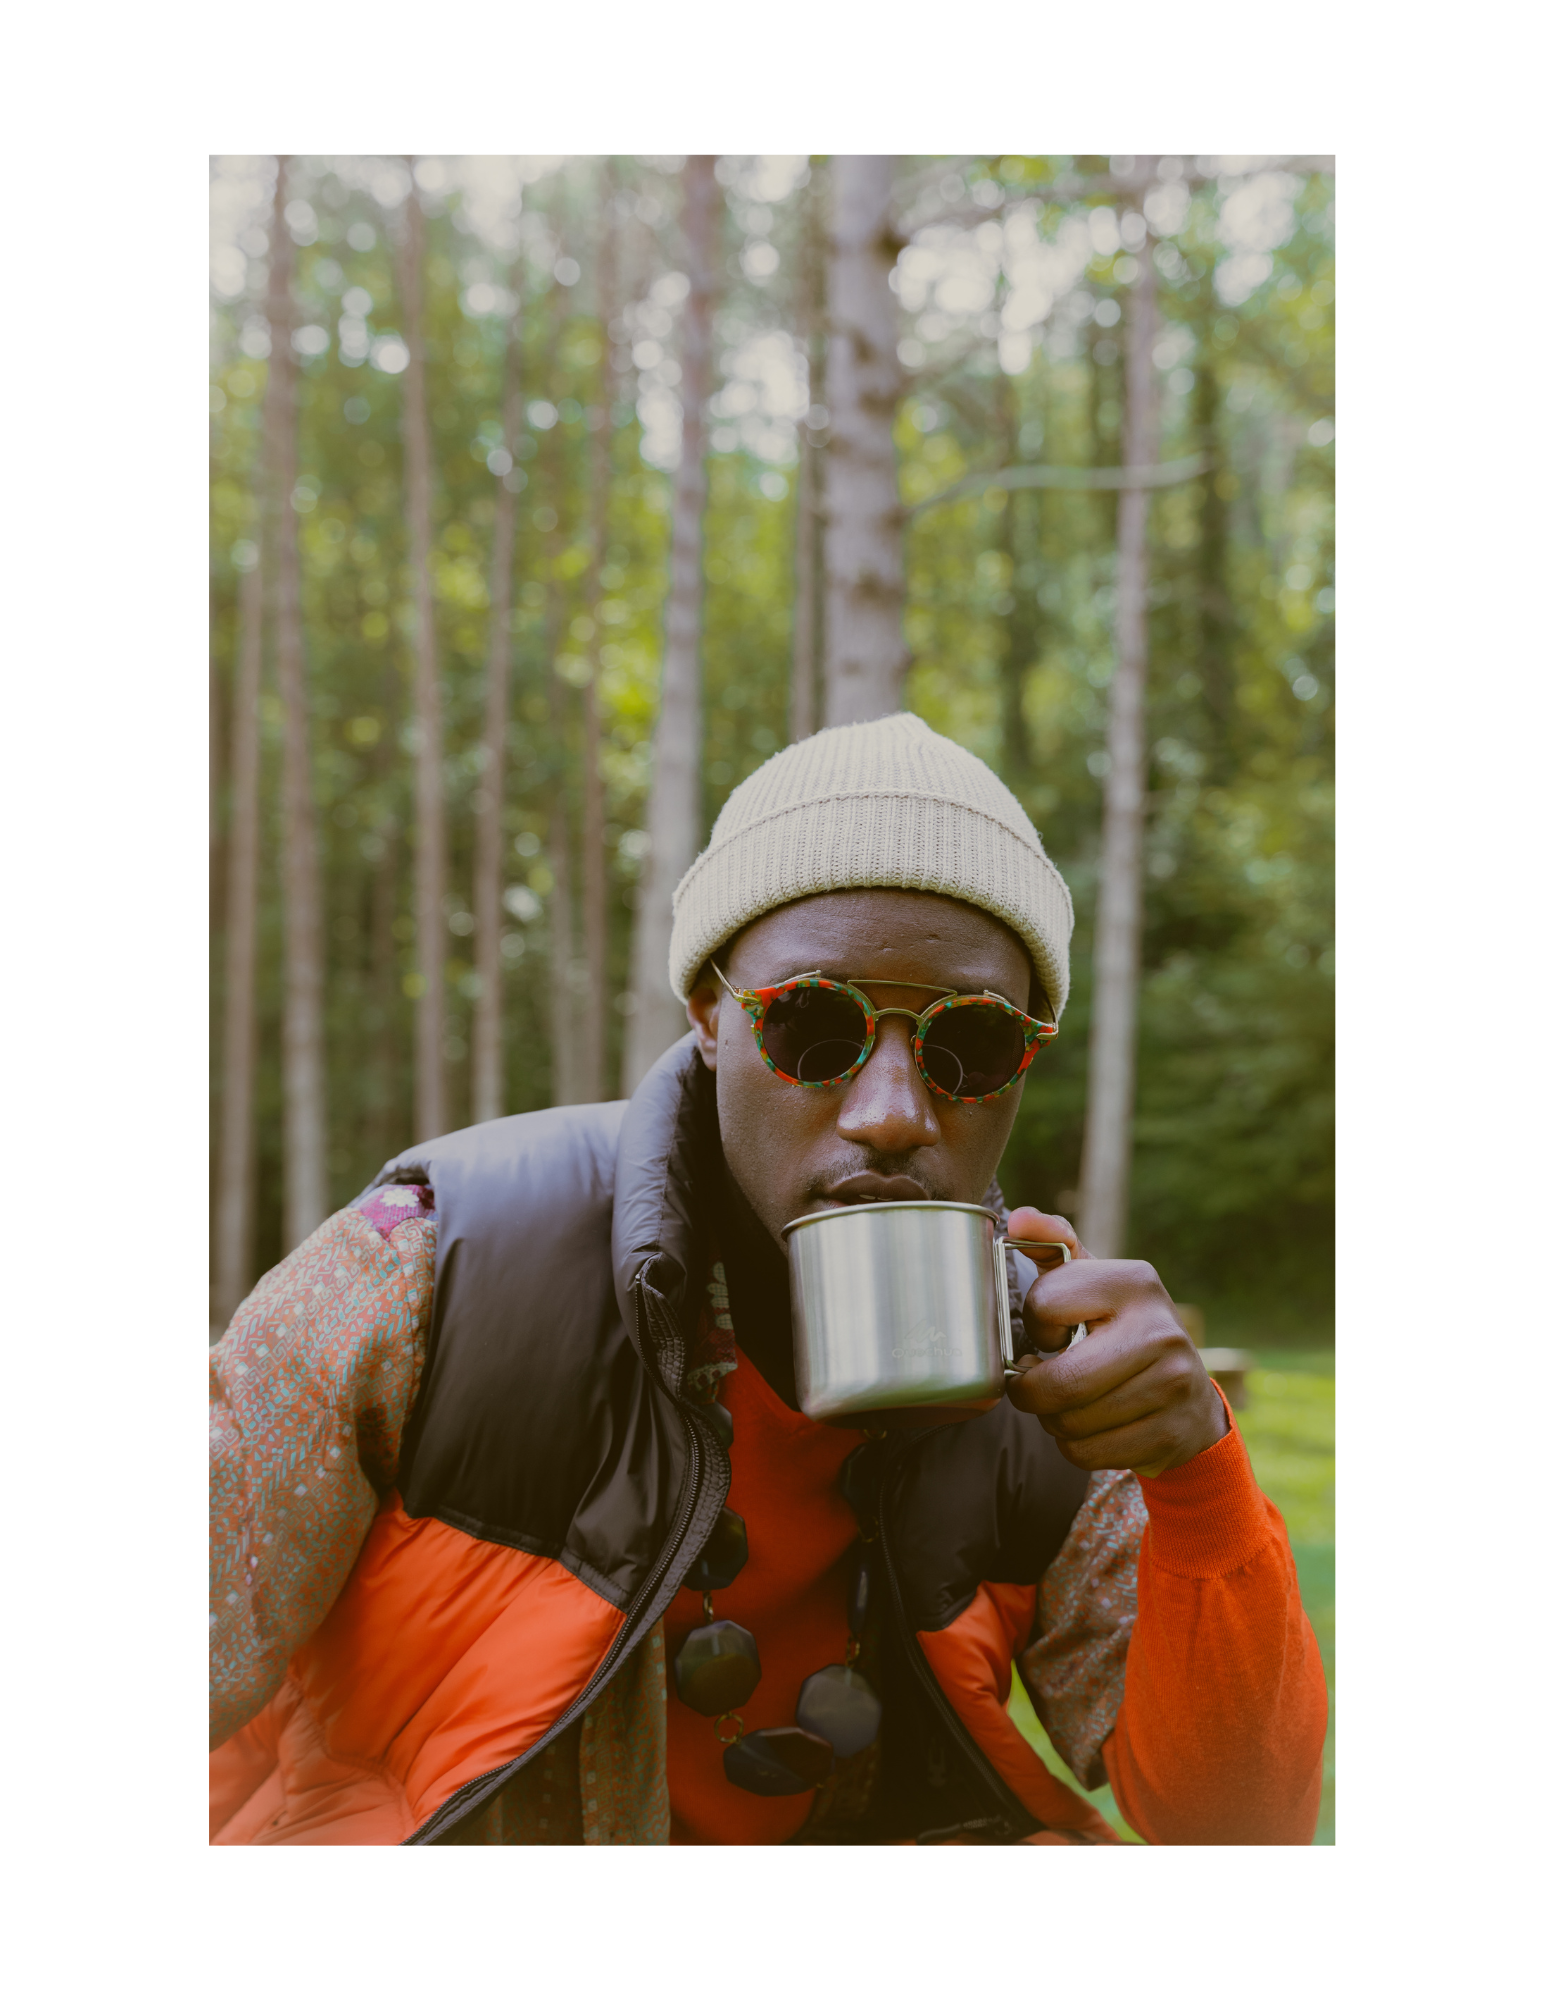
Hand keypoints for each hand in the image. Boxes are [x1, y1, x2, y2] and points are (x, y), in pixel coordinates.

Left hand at [1002, 1208, 1227, 1477]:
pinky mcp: (1172, 1433)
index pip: (1044, 1305)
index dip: (1035, 1326)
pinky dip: (1077, 1447)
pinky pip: (1088, 1454)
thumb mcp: (1094, 1283)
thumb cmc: (1123, 1333)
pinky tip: (1095, 1428)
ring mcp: (1173, 1384)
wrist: (1189, 1399)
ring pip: (1069, 1423)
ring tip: (1072, 1404)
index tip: (1051, 1332)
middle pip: (1057, 1383)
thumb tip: (1020, 1218)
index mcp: (1134, 1282)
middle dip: (1031, 1392)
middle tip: (1036, 1385)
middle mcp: (1161, 1330)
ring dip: (1054, 1421)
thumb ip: (1054, 1245)